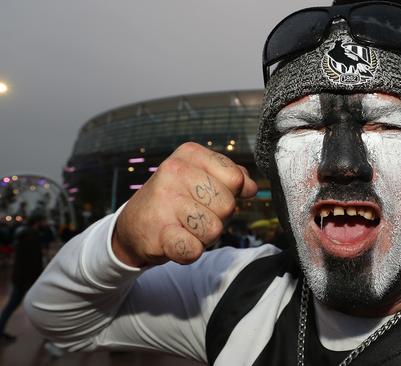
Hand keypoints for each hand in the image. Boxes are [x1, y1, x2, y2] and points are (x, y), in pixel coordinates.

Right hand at [111, 142, 256, 266]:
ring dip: (204, 236)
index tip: (209, 196)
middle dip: (218, 217)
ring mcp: (164, 201)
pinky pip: (194, 249)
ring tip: (185, 227)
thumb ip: (232, 176)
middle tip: (195, 215)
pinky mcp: (158, 232)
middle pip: (227, 205)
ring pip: (214, 229)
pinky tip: (176, 241)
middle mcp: (175, 171)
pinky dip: (190, 252)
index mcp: (190, 154)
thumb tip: (251, 187)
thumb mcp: (202, 177)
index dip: (230, 194)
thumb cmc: (177, 200)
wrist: (133, 225)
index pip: (235, 177)